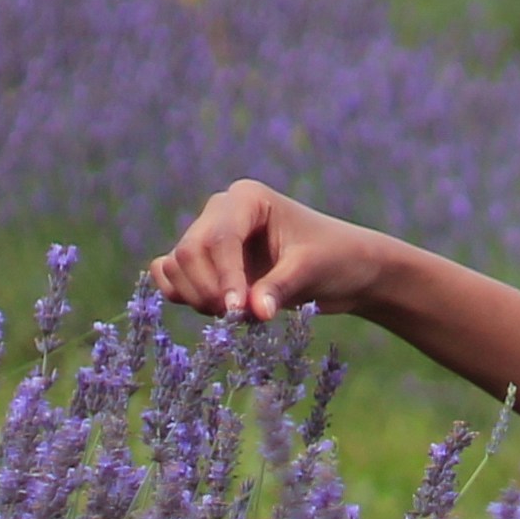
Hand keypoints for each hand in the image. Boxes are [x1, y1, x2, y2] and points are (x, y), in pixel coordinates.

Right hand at [147, 179, 390, 321]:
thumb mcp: (311, 270)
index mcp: (247, 199)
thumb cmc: (336, 258)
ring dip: (198, 298)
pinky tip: (223, 312)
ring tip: (241, 315)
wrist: (347, 268)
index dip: (224, 276)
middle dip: (208, 291)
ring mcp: (209, 236)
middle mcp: (220, 212)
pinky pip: (172, 277)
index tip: (237, 310)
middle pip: (189, 252)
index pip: (219, 238)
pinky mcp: (205, 262)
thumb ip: (280, 288)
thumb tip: (254, 309)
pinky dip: (187, 297)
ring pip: (175, 267)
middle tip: (239, 318)